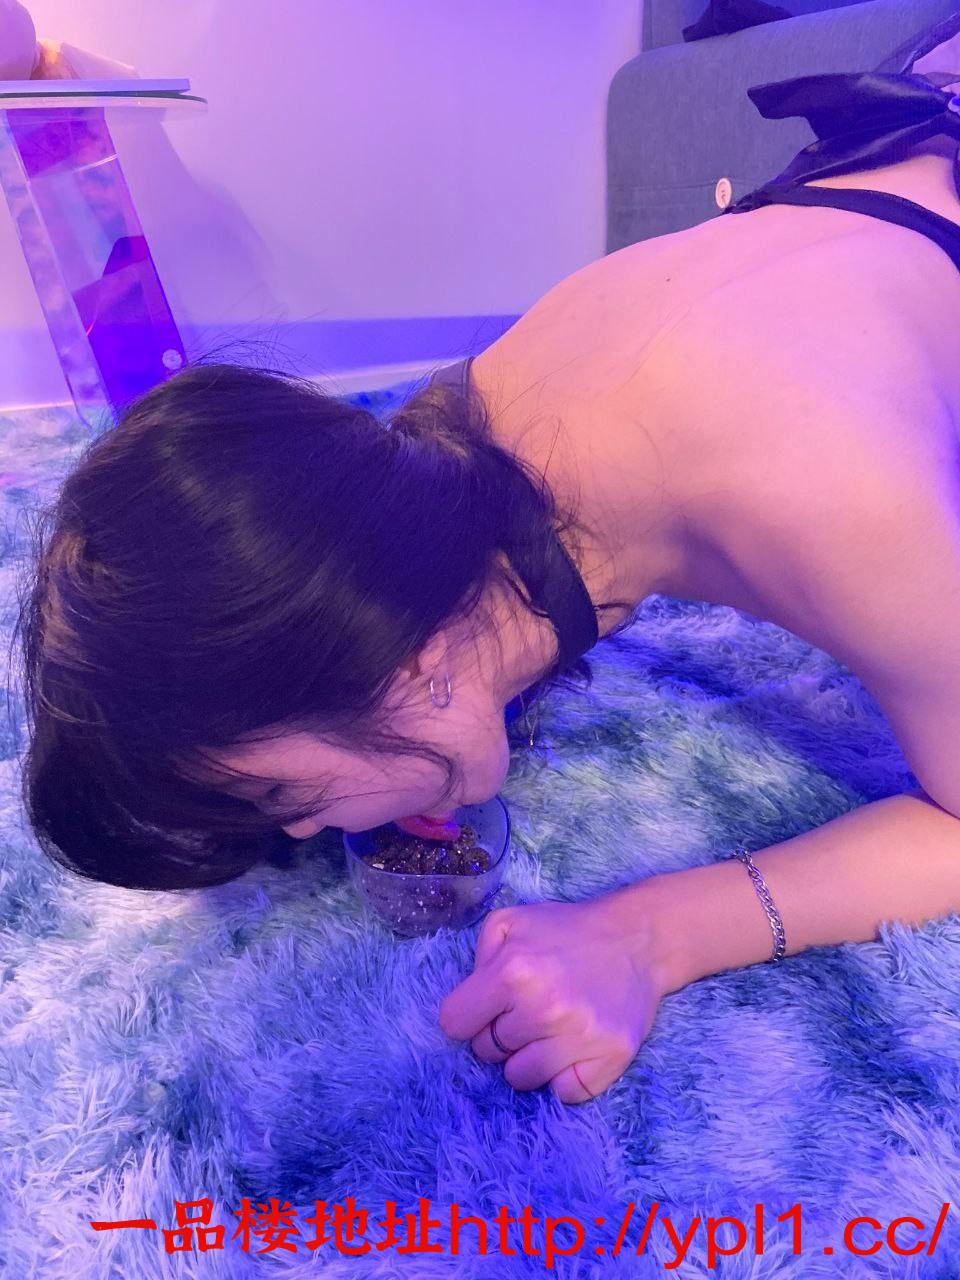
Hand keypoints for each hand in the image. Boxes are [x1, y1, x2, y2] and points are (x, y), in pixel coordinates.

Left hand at [437, 894, 666, 1103]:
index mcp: (512, 972)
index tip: (487, 1006)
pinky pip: (564, 1093)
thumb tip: (471, 1004)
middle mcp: (544, 1009)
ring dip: (528, 1057)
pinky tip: (574, 1046)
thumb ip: (479, 959)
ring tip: (550, 1026)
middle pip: (486, 1051)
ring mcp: (580, 1038)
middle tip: (529, 1007)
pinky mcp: (610, 1058)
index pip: (454, 1023)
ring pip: (520, 1077)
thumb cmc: (566, 931)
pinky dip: (565, 1076)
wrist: (636, 939)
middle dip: (500, 1032)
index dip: (468, 1014)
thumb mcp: (509, 922)